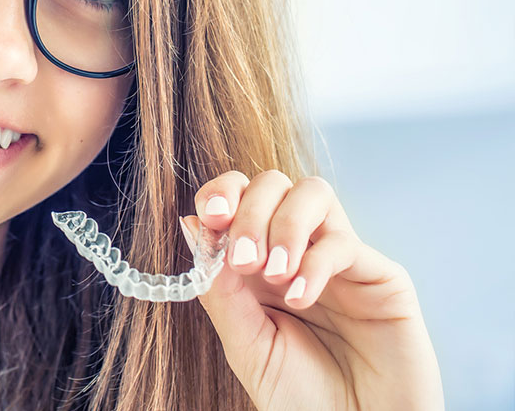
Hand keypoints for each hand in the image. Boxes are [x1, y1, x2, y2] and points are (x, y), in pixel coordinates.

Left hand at [181, 170, 442, 410]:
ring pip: (313, 193)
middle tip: (243, 260)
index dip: (221, 194)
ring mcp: (341, 260)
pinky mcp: (382, 277)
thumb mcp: (245, 345)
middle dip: (250, 211)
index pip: (239, 197)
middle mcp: (299, 251)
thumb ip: (220, 290)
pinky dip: (314, 263)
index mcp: (258, 262)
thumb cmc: (301, 398)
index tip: (208, 218)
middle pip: (274, 184)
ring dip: (284, 224)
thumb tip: (191, 226)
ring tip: (272, 274)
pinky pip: (344, 243)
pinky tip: (298, 298)